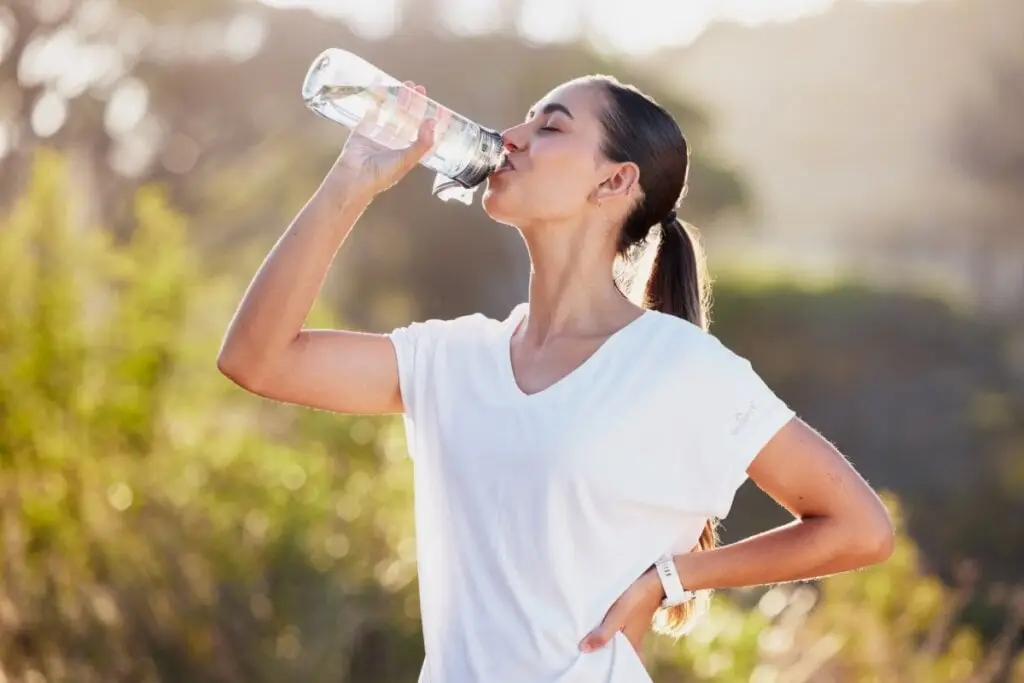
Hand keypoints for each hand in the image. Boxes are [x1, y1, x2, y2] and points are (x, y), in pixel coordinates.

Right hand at [328, 81, 442, 196]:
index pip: (422, 134)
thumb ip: (422, 143)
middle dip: (414, 104)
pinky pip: (372, 111)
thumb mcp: (407, 160)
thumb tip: (432, 123)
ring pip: (392, 113)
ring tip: (406, 85)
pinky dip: (378, 100)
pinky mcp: (363, 129)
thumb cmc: (382, 174)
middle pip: (407, 119)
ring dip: (399, 99)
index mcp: (407, 153)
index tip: (439, 109)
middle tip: (419, 89)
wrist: (354, 177)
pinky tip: (383, 88)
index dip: (430, 122)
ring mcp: (379, 136)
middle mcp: (394, 144)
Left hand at [579, 568, 662, 658]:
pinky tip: (598, 618)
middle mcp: (633, 637)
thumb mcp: (617, 617)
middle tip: (583, 642)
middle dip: (600, 645)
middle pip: (614, 646)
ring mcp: (632, 625)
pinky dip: (607, 623)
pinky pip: (615, 623)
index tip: (588, 654)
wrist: (655, 579)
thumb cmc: (637, 600)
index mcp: (632, 643)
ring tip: (586, 630)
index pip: (618, 659)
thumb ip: (602, 635)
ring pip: (614, 634)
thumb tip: (584, 649)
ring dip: (603, 633)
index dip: (604, 657)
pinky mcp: (630, 614)